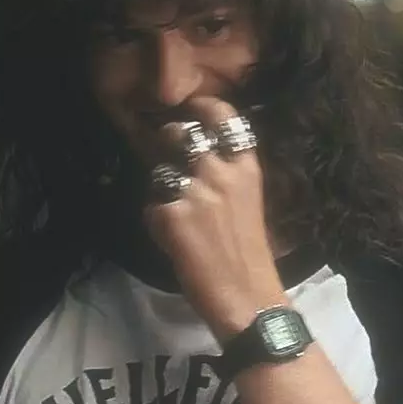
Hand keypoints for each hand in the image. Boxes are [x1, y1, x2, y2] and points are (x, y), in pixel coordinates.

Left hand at [144, 96, 286, 340]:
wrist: (247, 296)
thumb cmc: (251, 253)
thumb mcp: (248, 201)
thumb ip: (227, 175)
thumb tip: (198, 160)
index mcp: (246, 168)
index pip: (223, 117)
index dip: (202, 107)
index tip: (190, 108)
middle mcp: (220, 172)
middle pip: (180, 135)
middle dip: (168, 142)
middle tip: (168, 156)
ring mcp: (194, 192)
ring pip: (160, 171)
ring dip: (161, 187)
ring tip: (174, 209)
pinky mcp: (171, 215)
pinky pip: (151, 207)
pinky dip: (156, 222)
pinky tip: (171, 239)